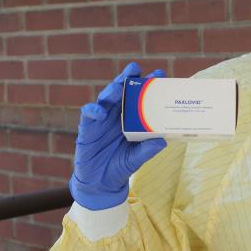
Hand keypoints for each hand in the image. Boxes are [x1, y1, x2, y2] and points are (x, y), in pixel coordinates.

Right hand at [68, 62, 167, 209]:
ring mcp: (102, 119)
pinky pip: (89, 114)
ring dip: (112, 90)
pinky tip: (100, 112)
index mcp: (132, 118)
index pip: (140, 97)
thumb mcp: (136, 158)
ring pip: (106, 98)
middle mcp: (117, 114)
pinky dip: (93, 110)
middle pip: (122, 91)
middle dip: (128, 78)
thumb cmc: (121, 166)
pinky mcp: (88, 127)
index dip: (148, 85)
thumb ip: (147, 150)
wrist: (101, 182)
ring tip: (119, 85)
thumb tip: (162, 141)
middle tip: (135, 68)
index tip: (159, 73)